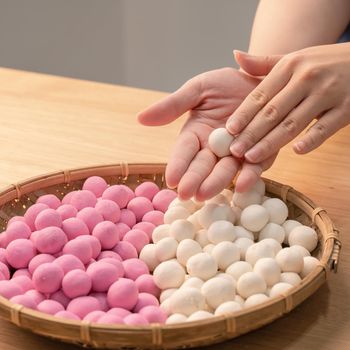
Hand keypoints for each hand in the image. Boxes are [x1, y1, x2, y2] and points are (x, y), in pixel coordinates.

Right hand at [138, 68, 276, 199]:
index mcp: (196, 133)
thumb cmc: (227, 84)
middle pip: (202, 166)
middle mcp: (214, 148)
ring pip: (225, 171)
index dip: (177, 165)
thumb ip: (173, 105)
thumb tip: (141, 118)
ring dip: (215, 183)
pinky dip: (248, 176)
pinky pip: (254, 167)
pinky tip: (242, 185)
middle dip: (193, 180)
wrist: (260, 80)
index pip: (184, 151)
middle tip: (185, 194)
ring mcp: (236, 154)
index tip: (170, 179)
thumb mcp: (198, 89)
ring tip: (205, 194)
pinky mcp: (260, 155)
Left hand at [226, 43, 349, 162]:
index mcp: (290, 66)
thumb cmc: (322, 62)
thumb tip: (235, 56)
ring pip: (293, 123)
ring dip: (271, 142)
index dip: (243, 114)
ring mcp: (328, 93)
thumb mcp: (294, 58)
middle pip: (273, 112)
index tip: (228, 130)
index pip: (260, 94)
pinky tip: (296, 151)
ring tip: (252, 157)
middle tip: (234, 151)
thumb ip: (264, 63)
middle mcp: (307, 78)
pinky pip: (326, 127)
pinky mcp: (347, 107)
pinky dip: (312, 140)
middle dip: (251, 133)